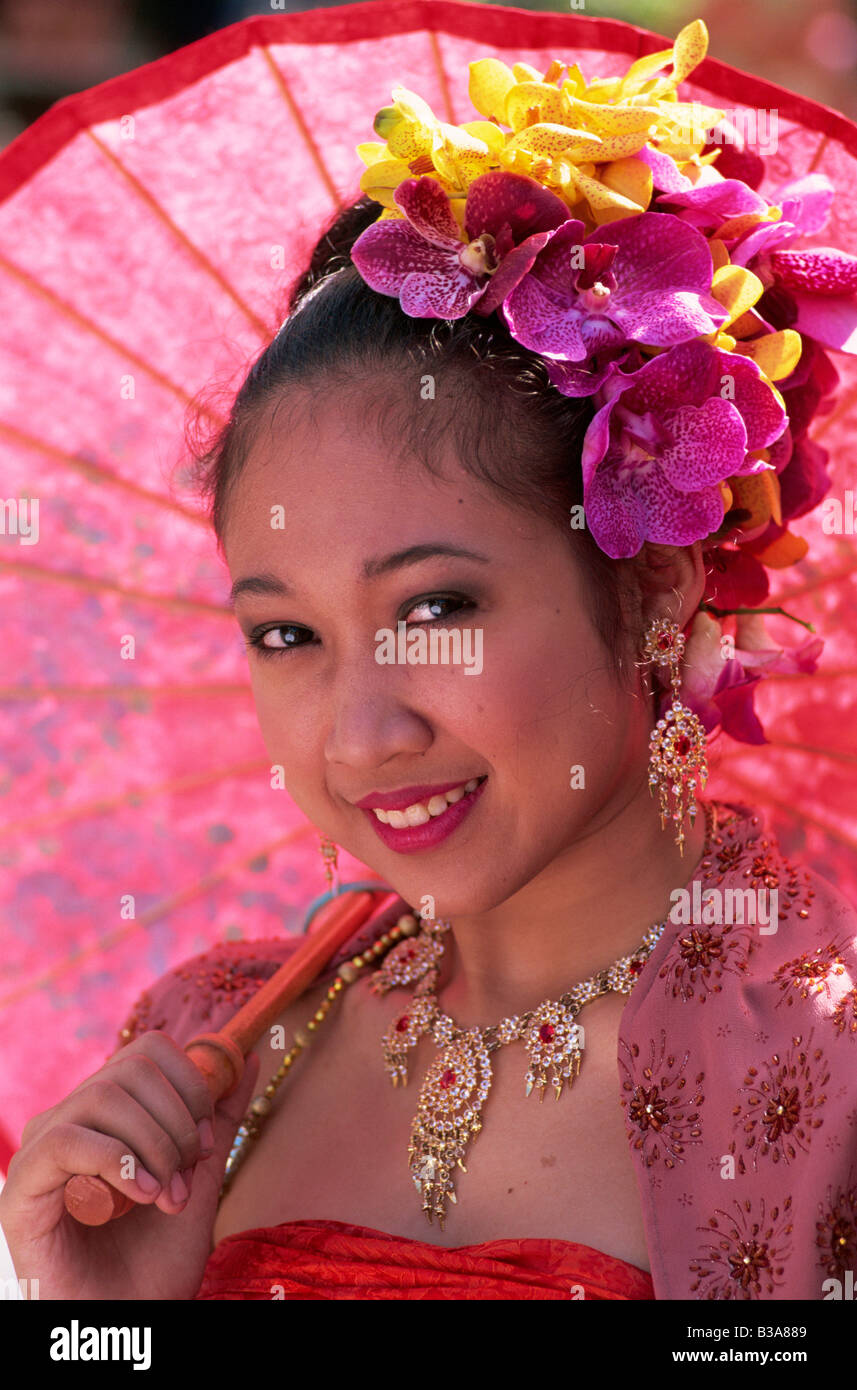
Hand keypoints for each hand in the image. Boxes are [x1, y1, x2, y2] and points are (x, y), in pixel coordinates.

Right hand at [0, 1032, 260, 1299]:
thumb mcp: (200, 1176)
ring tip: (164, 1198)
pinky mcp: (23, 1186)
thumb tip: (247, 1056)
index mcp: (106, 1112)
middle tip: (185, 1179)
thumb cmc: (157, 1259)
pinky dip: (117, 1161)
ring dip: (152, 1146)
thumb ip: (220, 1117)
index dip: (190, 1086)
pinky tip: (141, 1196)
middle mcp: (69, 1119)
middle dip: (175, 1122)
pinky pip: (67, 1139)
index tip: (205, 1143)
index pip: (148, 1050)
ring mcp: (42, 1149)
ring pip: (103, 1096)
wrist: (130, 1321)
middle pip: (131, 1068)